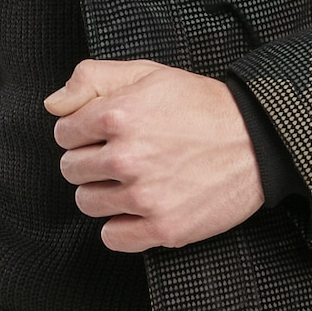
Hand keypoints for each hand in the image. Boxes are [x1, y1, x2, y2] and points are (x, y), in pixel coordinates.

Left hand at [44, 59, 263, 251]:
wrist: (257, 140)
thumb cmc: (203, 106)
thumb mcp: (148, 73)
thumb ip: (92, 79)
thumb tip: (54, 104)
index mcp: (118, 115)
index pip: (63, 133)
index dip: (81, 132)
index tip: (102, 134)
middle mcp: (127, 157)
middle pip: (72, 170)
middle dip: (90, 161)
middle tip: (121, 156)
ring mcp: (145, 196)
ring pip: (88, 203)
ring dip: (104, 193)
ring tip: (133, 180)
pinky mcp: (163, 228)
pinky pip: (112, 237)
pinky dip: (121, 227)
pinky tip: (139, 208)